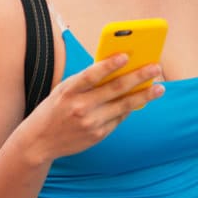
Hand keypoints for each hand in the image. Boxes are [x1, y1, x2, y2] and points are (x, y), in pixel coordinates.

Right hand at [23, 53, 163, 161]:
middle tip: (156, 68)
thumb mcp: (64, 90)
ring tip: (159, 88)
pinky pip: (119, 118)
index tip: (127, 55)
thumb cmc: (55, 108)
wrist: (38, 142)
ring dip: (144, 95)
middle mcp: (80, 107)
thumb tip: (119, 69)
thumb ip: (87, 81)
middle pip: (115, 89)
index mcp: (69, 91)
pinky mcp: (98, 135)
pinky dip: (130, 108)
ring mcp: (90, 122)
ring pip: (124, 105)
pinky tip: (141, 100)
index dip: (109, 65)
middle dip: (139, 77)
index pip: (91, 75)